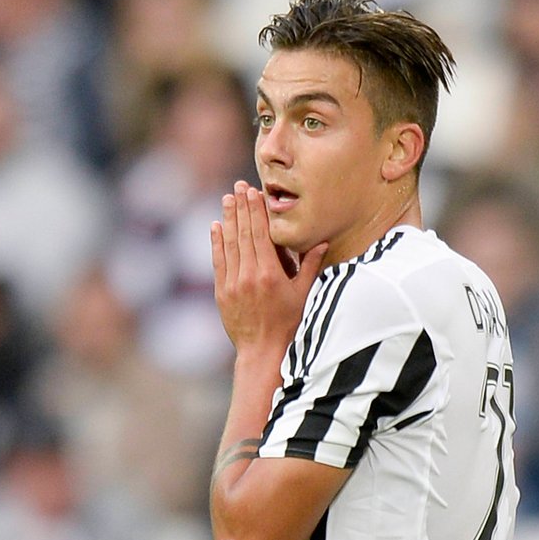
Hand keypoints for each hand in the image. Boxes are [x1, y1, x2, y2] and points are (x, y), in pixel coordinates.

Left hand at [211, 181, 325, 355]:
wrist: (262, 352)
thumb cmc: (289, 324)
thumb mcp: (304, 294)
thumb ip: (310, 266)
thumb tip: (322, 241)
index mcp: (269, 274)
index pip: (261, 235)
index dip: (256, 211)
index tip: (253, 192)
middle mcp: (248, 276)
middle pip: (243, 234)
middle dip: (241, 208)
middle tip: (238, 187)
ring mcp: (232, 284)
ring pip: (229, 245)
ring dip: (227, 220)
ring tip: (227, 199)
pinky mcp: (221, 293)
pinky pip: (218, 262)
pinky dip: (216, 243)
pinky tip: (216, 226)